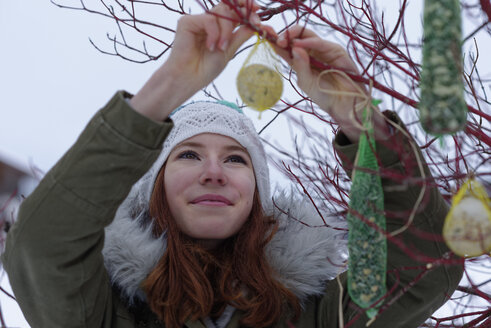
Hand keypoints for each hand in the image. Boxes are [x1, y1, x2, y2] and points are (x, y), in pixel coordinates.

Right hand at [131, 1, 259, 120]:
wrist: (189, 79)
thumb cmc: (206, 68)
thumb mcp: (229, 50)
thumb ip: (240, 35)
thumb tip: (257, 23)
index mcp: (219, 27)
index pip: (234, 12)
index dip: (247, 8)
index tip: (259, 10)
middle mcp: (209, 21)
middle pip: (229, 7)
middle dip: (243, 14)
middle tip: (254, 22)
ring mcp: (198, 20)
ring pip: (221, 13)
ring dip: (225, 31)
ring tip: (221, 48)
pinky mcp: (187, 22)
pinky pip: (208, 19)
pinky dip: (213, 33)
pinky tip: (210, 46)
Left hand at [273, 26, 388, 140]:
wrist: (342, 104)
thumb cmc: (323, 94)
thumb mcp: (305, 82)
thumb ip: (299, 65)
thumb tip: (293, 47)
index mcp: (301, 61)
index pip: (287, 47)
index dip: (277, 41)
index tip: (265, 36)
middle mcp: (312, 53)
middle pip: (298, 36)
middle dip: (286, 34)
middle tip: (276, 39)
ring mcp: (324, 50)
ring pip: (308, 35)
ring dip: (294, 35)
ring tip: (284, 41)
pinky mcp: (336, 51)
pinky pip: (321, 43)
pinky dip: (309, 41)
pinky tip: (299, 44)